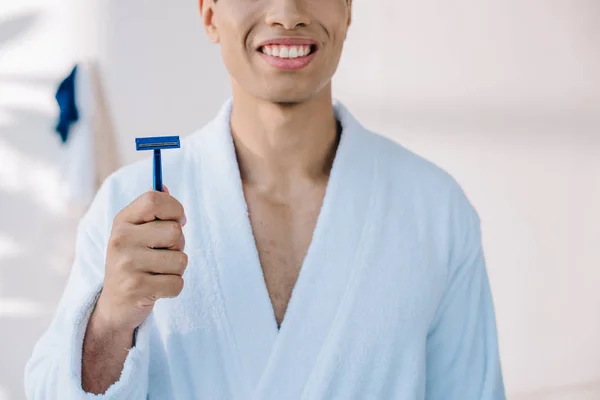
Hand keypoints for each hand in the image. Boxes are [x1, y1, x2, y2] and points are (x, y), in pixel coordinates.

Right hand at [93, 185, 187, 335]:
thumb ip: (151, 210)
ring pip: (181, 259)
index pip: (154, 200)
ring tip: (157, 272)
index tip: (179, 220)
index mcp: (122, 221)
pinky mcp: (136, 289)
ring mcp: (126, 265)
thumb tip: (163, 185)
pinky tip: (156, 288)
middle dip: (178, 246)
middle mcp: (120, 239)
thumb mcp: (136, 233)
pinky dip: (173, 288)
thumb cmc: (134, 261)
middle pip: (175, 232)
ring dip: (176, 269)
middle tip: (162, 254)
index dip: (175, 208)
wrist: (114, 305)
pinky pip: (177, 283)